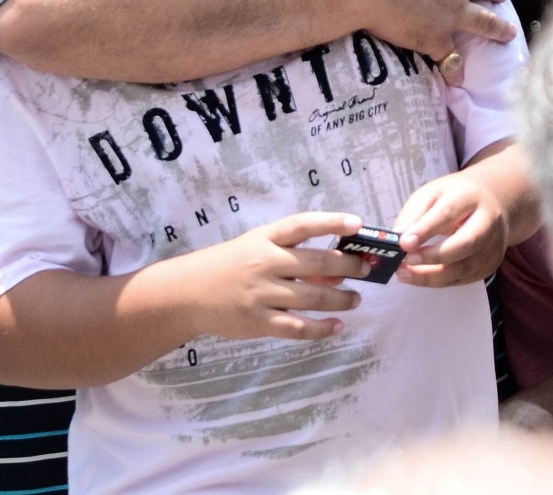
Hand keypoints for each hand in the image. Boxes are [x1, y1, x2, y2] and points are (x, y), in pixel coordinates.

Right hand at [163, 211, 370, 340]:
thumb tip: (336, 273)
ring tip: (355, 300)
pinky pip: (297, 327)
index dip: (332, 222)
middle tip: (366, 270)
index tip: (358, 224)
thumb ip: (292, 256)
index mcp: (265, 238)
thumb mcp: (256, 248)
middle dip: (348, 267)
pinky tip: (336, 327)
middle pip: (317, 264)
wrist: (186, 294)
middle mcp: (265, 263)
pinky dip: (321, 329)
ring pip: (313, 298)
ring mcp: (261, 294)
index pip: (302, 225)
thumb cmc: (229, 265)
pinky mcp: (258, 322)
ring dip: (341, 300)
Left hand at [393, 168, 511, 287]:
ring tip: (404, 273)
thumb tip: (398, 238)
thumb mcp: (431, 194)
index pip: (449, 213)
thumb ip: (414, 214)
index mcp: (470, 196)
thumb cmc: (454, 198)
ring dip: (430, 275)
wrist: (492, 203)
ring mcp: (492, 246)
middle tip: (406, 261)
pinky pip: (461, 279)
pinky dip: (437, 281)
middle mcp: (488, 221)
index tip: (403, 243)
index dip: (426, 230)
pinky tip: (419, 276)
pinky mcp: (490, 265)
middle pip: (466, 243)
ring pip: (463, 268)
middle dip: (433, 256)